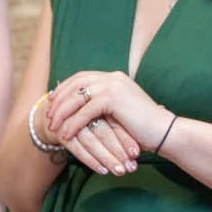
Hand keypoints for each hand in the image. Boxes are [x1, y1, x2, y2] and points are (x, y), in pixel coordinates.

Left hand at [46, 72, 160, 175]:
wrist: (164, 131)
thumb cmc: (144, 127)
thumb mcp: (120, 111)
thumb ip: (104, 105)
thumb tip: (84, 110)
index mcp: (114, 77)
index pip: (82, 77)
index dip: (64, 89)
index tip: (52, 101)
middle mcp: (112, 77)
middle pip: (76, 84)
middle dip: (59, 99)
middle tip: (47, 114)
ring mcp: (113, 86)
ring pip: (77, 97)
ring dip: (62, 113)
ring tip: (53, 127)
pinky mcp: (113, 99)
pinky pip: (85, 111)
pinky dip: (73, 123)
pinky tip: (65, 134)